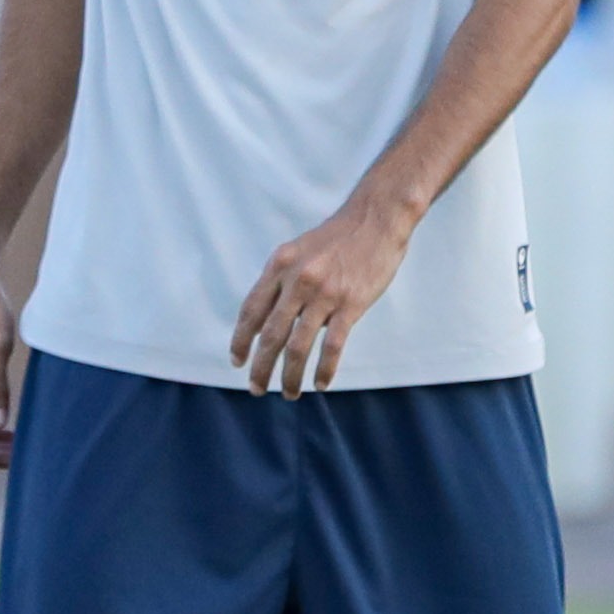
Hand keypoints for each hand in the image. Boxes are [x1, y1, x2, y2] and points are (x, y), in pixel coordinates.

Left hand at [229, 198, 414, 396]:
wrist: (376, 219)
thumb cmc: (338, 237)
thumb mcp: (299, 250)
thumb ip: (282, 280)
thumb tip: (269, 318)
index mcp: (279, 265)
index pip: (251, 310)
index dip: (241, 340)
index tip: (238, 362)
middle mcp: (297, 280)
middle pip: (271, 334)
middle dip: (261, 367)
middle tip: (256, 389)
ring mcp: (324, 294)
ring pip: (298, 347)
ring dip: (290, 376)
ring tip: (288, 393)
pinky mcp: (350, 304)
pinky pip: (332, 346)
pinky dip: (324, 369)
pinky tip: (320, 384)